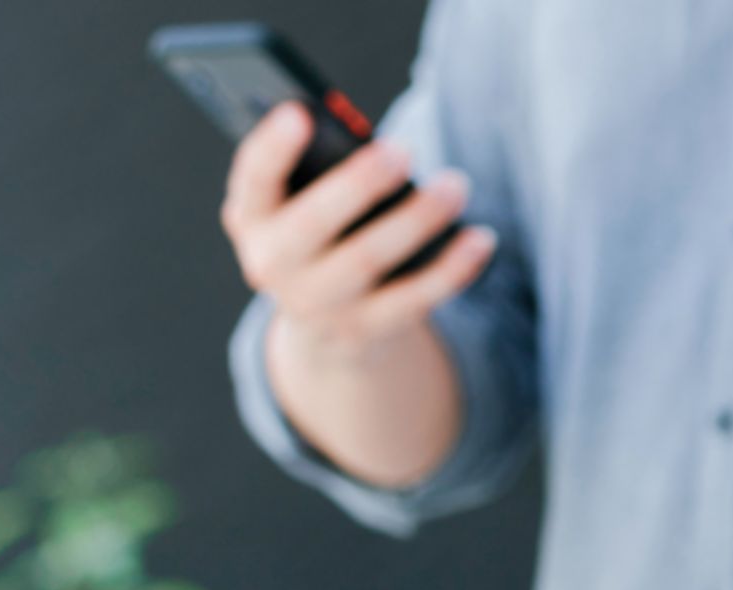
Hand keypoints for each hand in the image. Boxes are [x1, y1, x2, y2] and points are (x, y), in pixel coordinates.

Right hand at [220, 103, 495, 360]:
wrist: (322, 326)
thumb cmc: (320, 234)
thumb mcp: (300, 203)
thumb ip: (321, 172)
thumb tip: (378, 147)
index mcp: (251, 218)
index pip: (253, 180)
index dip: (272, 148)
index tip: (299, 113)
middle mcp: (273, 266)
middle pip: (313, 225)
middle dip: (358, 185)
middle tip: (404, 150)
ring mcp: (317, 306)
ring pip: (368, 261)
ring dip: (417, 220)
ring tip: (456, 185)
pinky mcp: (363, 333)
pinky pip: (414, 300)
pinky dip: (452, 269)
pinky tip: (481, 238)